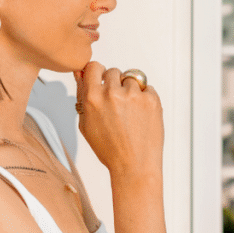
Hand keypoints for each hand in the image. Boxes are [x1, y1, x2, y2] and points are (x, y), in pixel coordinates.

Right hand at [74, 62, 163, 177]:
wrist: (135, 165)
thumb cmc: (110, 149)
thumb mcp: (86, 124)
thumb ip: (83, 96)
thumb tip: (81, 74)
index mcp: (93, 98)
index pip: (93, 66)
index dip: (98, 73)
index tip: (101, 80)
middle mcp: (113, 93)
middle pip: (114, 72)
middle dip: (115, 84)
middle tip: (118, 104)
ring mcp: (134, 95)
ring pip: (132, 79)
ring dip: (131, 91)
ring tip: (131, 113)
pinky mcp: (152, 100)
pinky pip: (148, 89)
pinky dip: (146, 99)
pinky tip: (141, 116)